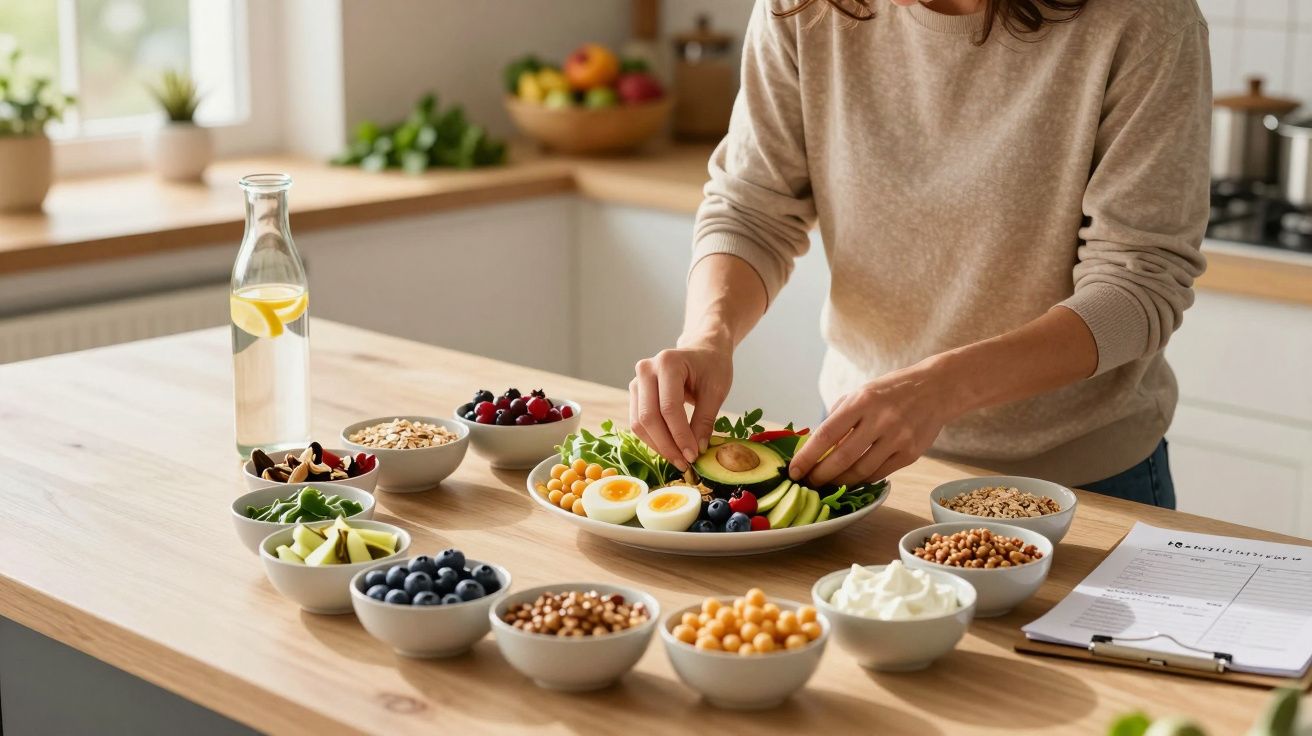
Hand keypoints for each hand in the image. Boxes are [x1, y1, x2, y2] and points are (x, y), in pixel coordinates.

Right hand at [629, 337, 733, 470]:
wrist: (703, 350)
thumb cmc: (712, 366)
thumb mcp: (716, 391)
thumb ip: (705, 420)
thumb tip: (696, 450)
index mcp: (668, 362)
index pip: (669, 407)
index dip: (680, 435)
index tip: (693, 455)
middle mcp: (646, 369)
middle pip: (649, 417)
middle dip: (667, 445)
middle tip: (685, 463)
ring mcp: (637, 381)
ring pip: (639, 423)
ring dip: (658, 446)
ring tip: (679, 460)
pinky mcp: (635, 393)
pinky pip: (638, 422)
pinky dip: (653, 439)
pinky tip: (670, 449)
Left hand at [789, 363, 957, 486]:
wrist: (937, 389)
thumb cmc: (891, 391)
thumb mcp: (861, 393)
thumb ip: (839, 417)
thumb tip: (815, 446)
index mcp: (862, 401)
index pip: (827, 434)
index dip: (807, 456)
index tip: (794, 470)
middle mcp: (880, 420)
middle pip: (842, 458)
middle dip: (820, 475)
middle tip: (808, 483)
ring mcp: (898, 438)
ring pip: (861, 472)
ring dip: (840, 481)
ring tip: (828, 483)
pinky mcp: (910, 454)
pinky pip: (879, 474)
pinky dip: (862, 480)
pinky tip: (852, 479)